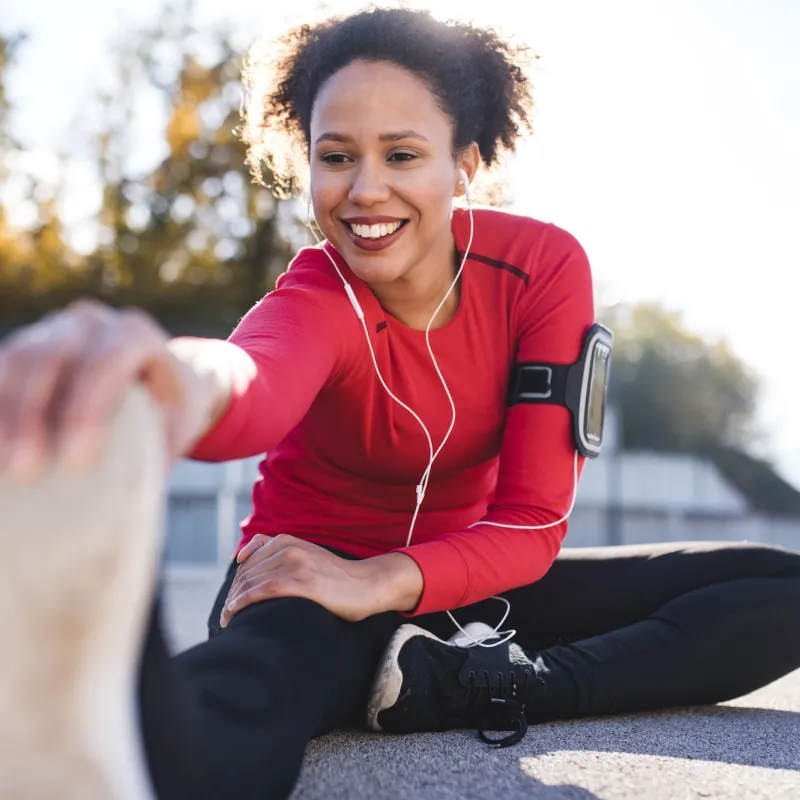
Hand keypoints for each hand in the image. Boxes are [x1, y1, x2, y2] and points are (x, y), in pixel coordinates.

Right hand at [0, 300, 225, 480]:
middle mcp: (92, 323)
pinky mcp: (27, 344)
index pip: (105, 364)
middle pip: (50, 358)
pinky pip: (0, 368)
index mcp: (135, 334)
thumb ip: (157, 447)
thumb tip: (128, 497)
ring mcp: (54, 328)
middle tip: (25, 471)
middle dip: (31, 414)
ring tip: (2, 465)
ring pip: (15, 358)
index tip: (77, 461)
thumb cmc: (171, 408)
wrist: (161, 375)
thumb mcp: (178, 425)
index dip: (86, 410)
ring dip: (4, 411)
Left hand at [221, 534, 386, 625]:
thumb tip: (256, 573)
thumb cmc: (338, 578)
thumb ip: (285, 558)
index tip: (230, 600)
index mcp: (288, 541)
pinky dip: (243, 602)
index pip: (248, 559)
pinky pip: (262, 590)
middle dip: (232, 593)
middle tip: (225, 615)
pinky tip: (234, 612)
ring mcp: (296, 565)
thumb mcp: (309, 557)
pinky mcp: (302, 583)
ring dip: (232, 601)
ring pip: (251, 581)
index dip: (235, 580)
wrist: (368, 584)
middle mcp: (289, 549)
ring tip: (226, 619)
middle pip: (247, 571)